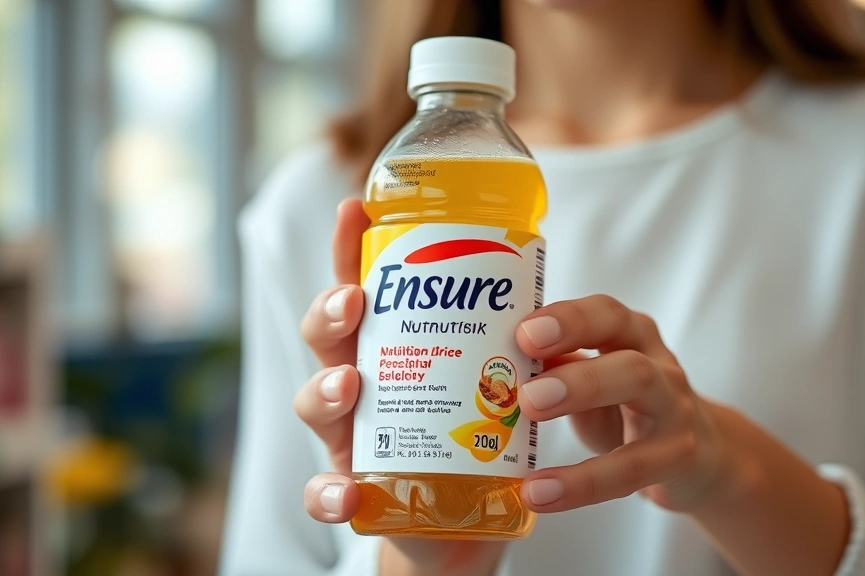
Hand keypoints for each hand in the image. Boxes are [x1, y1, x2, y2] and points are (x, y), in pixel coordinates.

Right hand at [295, 198, 503, 575]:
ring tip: (350, 385)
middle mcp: (359, 383)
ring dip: (326, 389)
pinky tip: (350, 496)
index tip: (355, 209)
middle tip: (353, 301)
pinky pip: (326, 493)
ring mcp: (350, 437)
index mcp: (388, 345)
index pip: (362, 287)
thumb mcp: (488, 386)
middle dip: (330, 311)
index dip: (350, 248)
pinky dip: (331, 494)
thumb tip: (550, 315)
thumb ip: (508, 352)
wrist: (461, 521)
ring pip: (314, 403)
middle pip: (326, 336)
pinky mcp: (356, 492)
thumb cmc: (468, 437)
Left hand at [514, 296, 739, 513]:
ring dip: (582, 401)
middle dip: (577, 369)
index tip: (524, 332)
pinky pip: (631, 469)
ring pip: (639, 391)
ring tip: (529, 419)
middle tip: (526, 387)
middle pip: (627, 354)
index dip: (567, 320)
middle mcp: (659, 365)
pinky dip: (582, 484)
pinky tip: (540, 494)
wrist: (696, 456)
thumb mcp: (592, 380)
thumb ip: (553, 367)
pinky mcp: (678, 456)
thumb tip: (489, 364)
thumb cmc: (627, 407)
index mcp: (631, 336)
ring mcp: (674, 409)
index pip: (605, 314)